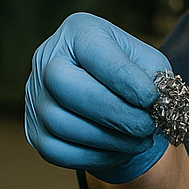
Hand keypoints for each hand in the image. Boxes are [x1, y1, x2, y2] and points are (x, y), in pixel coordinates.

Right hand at [25, 12, 170, 184]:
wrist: (111, 97)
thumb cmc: (131, 74)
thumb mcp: (147, 62)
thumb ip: (152, 76)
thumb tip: (154, 103)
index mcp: (79, 32)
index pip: (93, 51)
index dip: (123, 78)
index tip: (151, 98)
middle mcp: (47, 59)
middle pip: (64, 85)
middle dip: (113, 111)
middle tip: (147, 125)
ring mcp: (35, 97)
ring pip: (60, 123)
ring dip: (108, 138)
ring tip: (140, 139)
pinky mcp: (34, 131)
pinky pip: (58, 151)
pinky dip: (94, 156)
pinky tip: (120, 150)